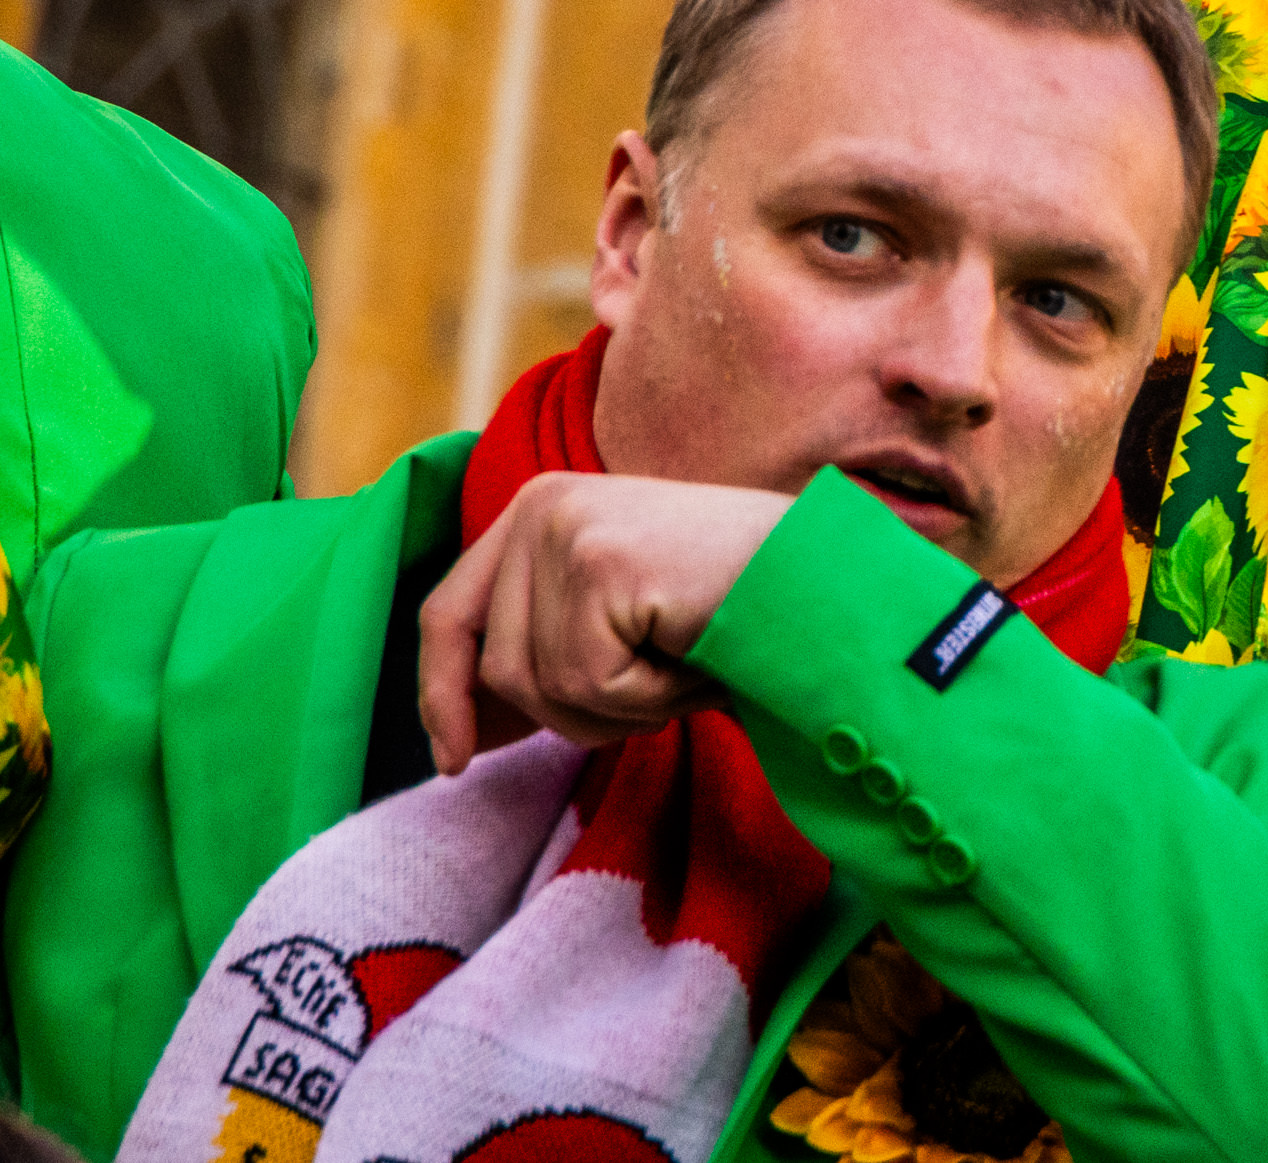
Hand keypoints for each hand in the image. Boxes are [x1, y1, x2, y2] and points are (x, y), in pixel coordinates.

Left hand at [416, 472, 790, 773]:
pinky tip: (694, 655)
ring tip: (683, 661)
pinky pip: (590, 682)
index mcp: (537, 508)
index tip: (454, 761)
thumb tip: (456, 735)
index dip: (441, 694)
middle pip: (496, 668)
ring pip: (542, 684)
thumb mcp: (616, 622)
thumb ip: (540, 651)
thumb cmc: (736, 607)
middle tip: (658, 689)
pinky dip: (648, 695)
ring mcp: (564, 530)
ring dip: (620, 704)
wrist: (825, 579)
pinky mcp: (598, 563)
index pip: (448, 614)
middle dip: (572, 712)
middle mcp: (539, 506)